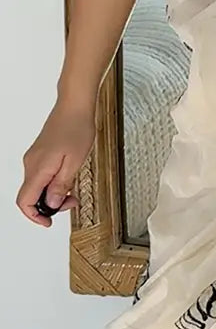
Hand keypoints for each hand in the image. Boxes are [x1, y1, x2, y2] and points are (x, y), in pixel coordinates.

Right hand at [17, 102, 95, 226]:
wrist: (74, 106)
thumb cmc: (77, 128)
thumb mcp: (75, 162)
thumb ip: (61, 185)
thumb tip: (53, 204)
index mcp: (38, 168)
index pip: (25, 201)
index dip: (35, 216)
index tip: (49, 222)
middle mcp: (31, 164)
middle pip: (31, 196)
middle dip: (50, 205)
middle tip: (72, 201)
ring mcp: (34, 159)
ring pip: (37, 186)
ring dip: (54, 194)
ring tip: (73, 189)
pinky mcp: (40, 155)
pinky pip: (41, 176)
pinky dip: (53, 183)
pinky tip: (68, 176)